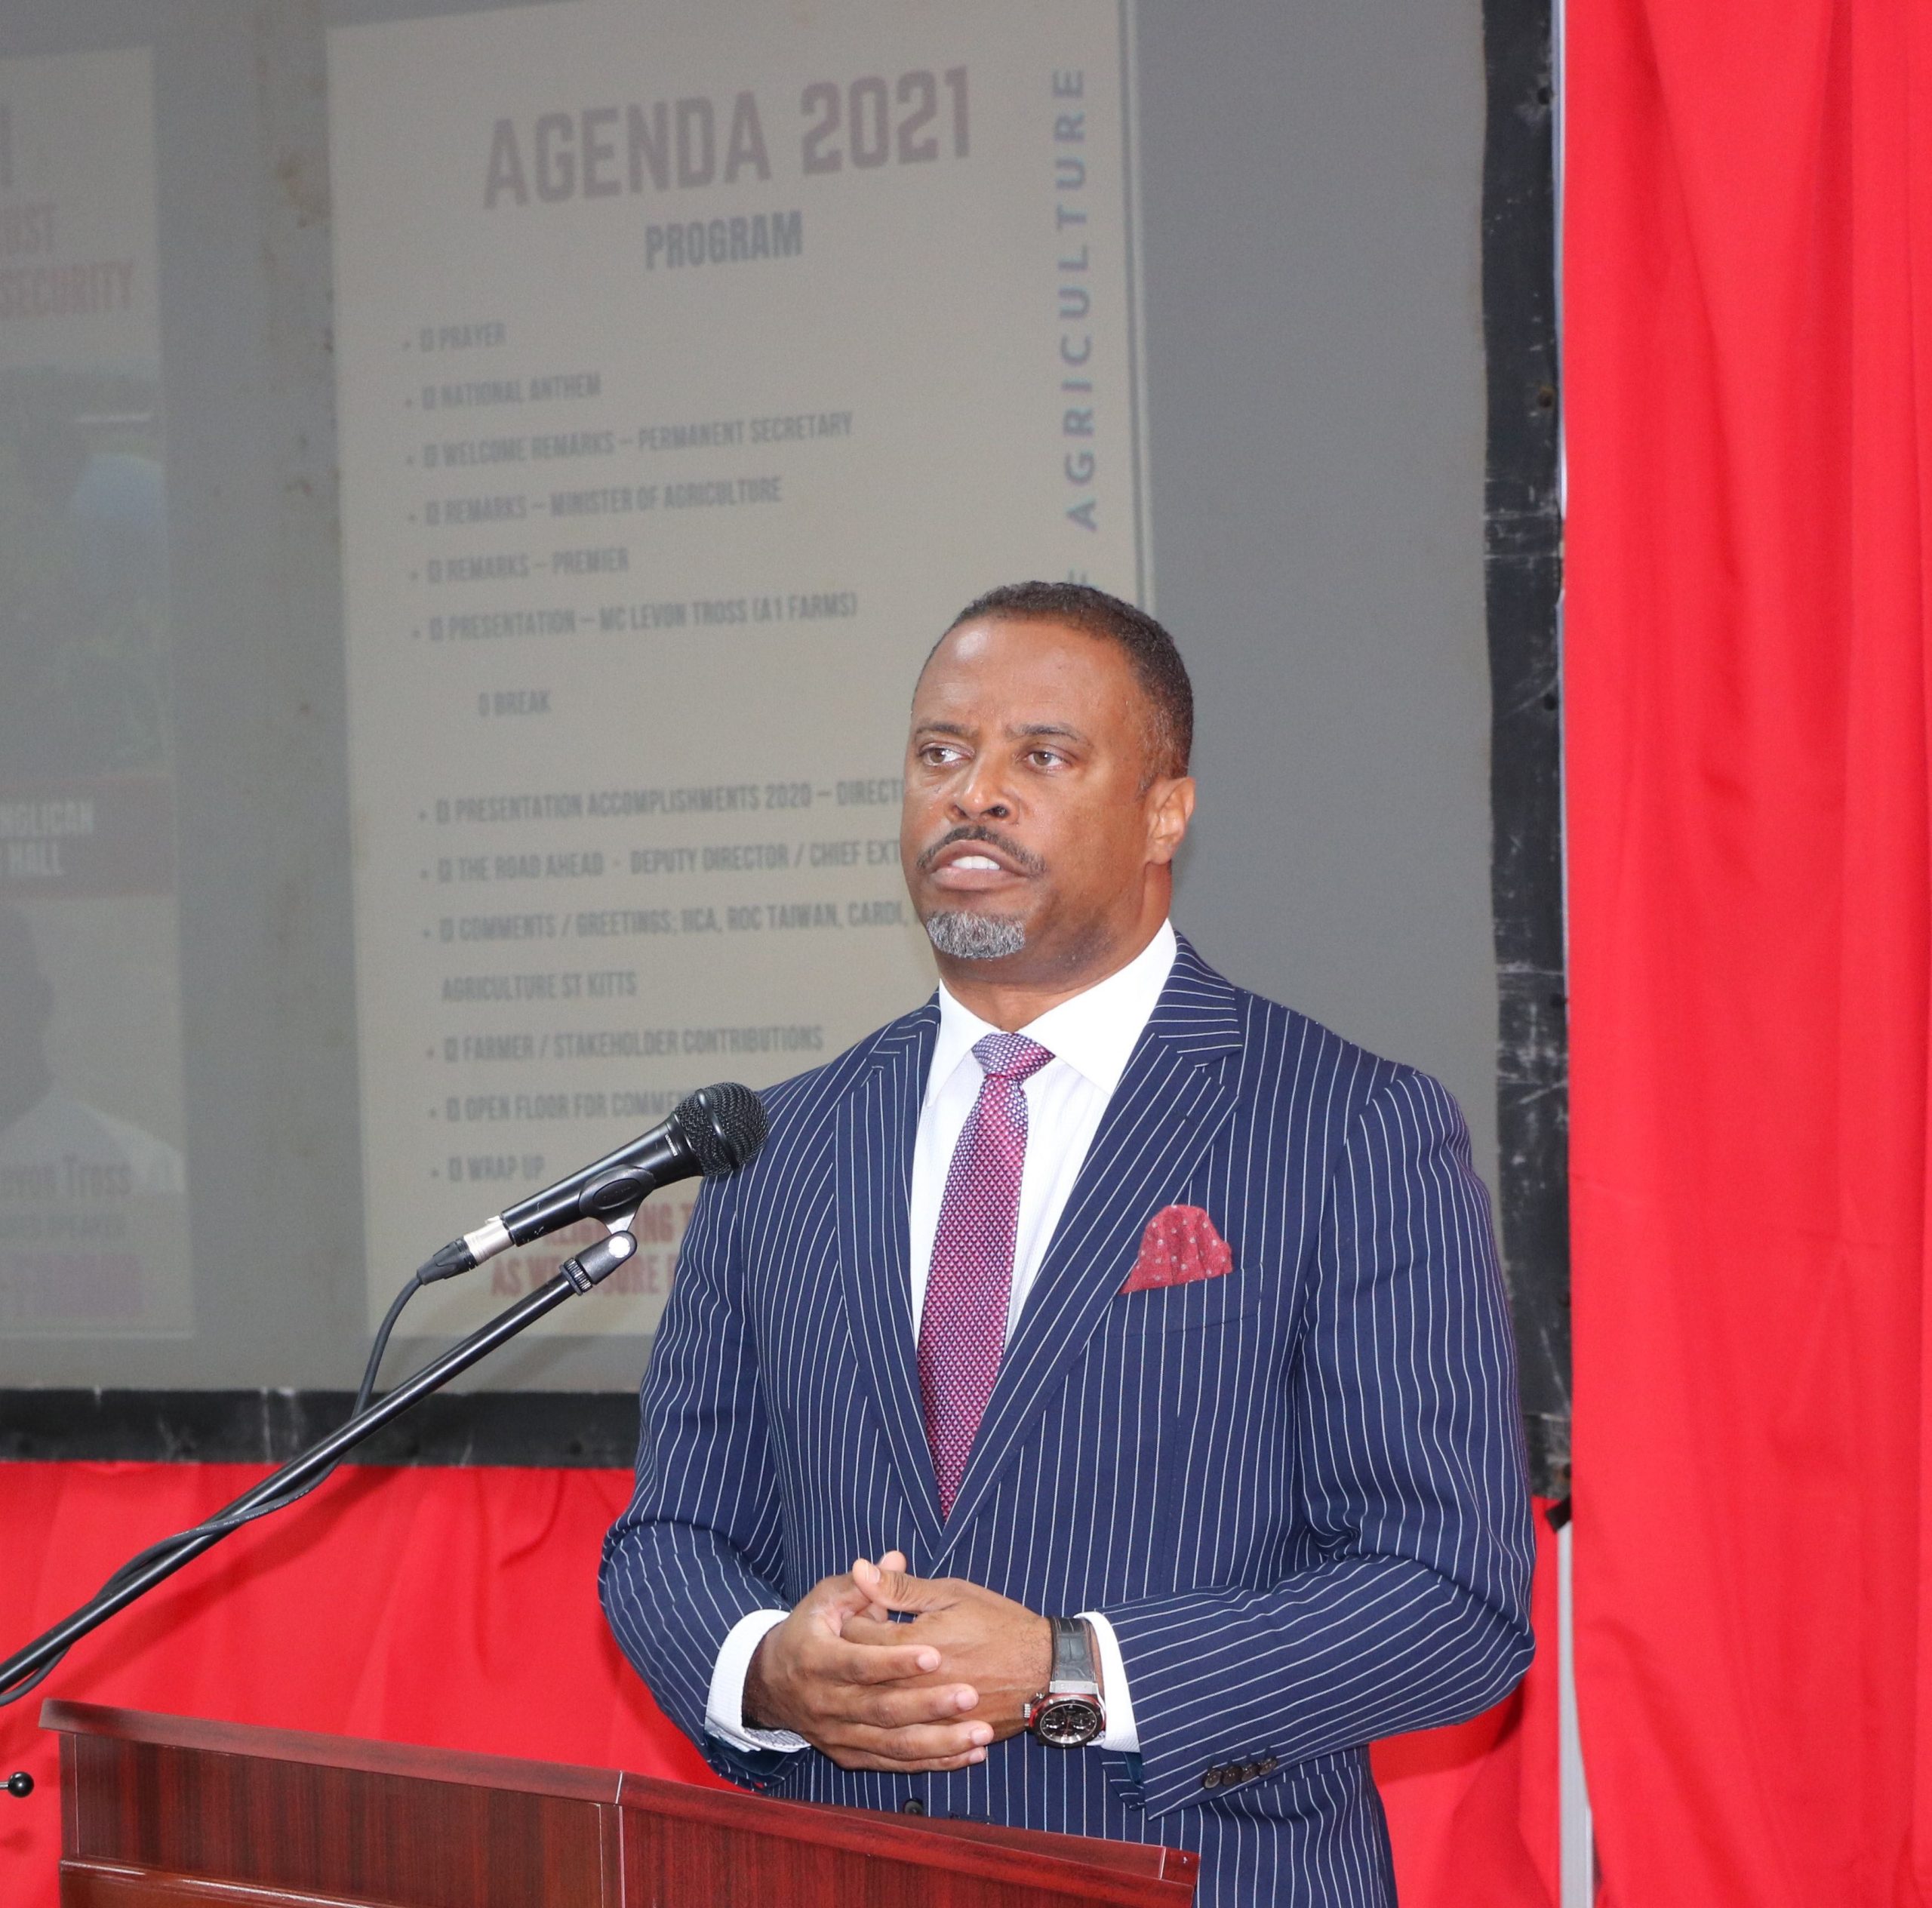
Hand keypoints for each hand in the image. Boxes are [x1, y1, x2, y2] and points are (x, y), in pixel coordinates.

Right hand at [742, 1552, 994, 1770]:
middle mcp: (826, 1704)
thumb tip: (895, 1556)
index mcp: (819, 1660)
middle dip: (929, 1705)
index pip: (861, 1664)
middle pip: (883, 1710)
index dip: (896, 1662)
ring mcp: (839, 1735)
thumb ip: (863, 1585)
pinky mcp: (851, 1755)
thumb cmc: (808, 1631)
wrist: (770, 1684)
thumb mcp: (825, 1601)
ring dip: (940, 1743)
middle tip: (970, 1695)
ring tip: (981, 1733)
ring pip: (894, 1746)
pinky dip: (932, 1761)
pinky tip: (967, 1754)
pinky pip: (895, 1763)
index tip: (935, 1655)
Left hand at [842, 1565, 1055, 1741]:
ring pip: (881, 1714)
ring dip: (871, 1695)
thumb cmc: (999, 1624)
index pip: (857, 1636)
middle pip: (862, 1678)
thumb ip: (900, 1588)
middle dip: (855, 1660)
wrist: (1044, 1669)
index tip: (861, 1613)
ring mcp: (929, 1718)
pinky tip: (898, 1715)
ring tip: (881, 1677)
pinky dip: (896, 1727)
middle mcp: (915, 1687)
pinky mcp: (944, 1737)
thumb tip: (859, 1569)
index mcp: (913, 1646)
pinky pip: (909, 1742)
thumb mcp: (950, 1595)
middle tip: (866, 1644)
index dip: (853, 1620)